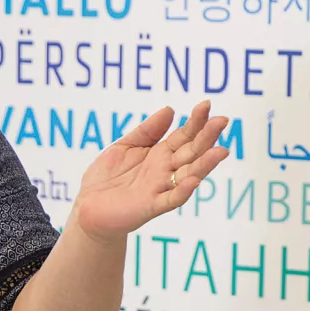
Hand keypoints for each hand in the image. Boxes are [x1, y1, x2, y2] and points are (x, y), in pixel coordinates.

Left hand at [69, 100, 229, 241]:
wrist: (86, 206)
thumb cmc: (107, 177)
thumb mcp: (125, 146)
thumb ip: (147, 130)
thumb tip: (170, 110)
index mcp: (161, 153)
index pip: (185, 135)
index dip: (196, 121)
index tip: (206, 104)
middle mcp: (166, 170)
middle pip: (192, 151)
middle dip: (207, 137)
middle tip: (222, 121)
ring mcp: (161, 187)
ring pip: (189, 174)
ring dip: (206, 164)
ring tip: (221, 151)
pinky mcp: (151, 206)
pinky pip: (171, 199)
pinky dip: (183, 191)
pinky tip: (193, 180)